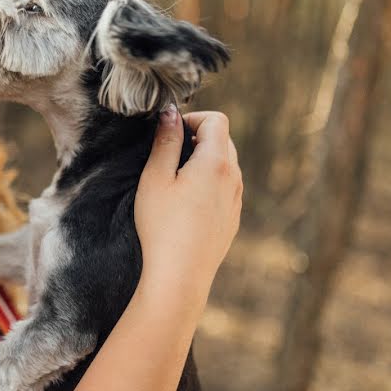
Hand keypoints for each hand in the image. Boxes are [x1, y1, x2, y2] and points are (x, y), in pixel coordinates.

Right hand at [134, 106, 242, 301]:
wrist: (180, 276)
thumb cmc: (162, 227)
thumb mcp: (155, 179)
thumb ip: (165, 142)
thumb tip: (171, 114)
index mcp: (215, 163)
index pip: (216, 120)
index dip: (192, 119)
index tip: (169, 134)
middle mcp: (233, 178)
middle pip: (222, 140)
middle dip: (197, 138)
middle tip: (168, 156)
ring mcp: (235, 200)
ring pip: (225, 165)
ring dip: (203, 162)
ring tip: (175, 181)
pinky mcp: (232, 219)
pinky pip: (225, 188)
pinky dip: (208, 183)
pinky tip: (185, 205)